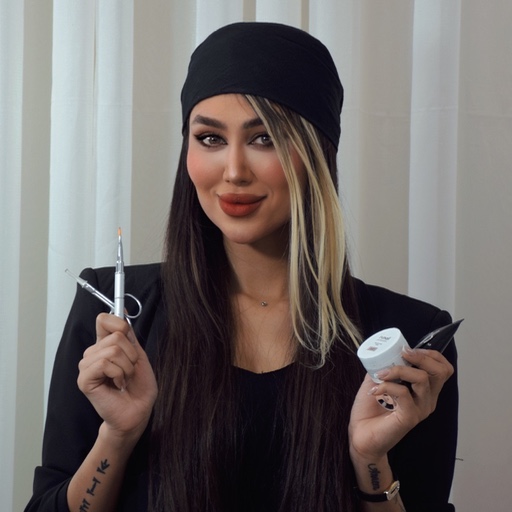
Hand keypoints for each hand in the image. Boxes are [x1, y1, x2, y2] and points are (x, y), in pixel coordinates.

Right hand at [77, 313, 157, 442]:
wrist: (138, 412)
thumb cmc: (139, 387)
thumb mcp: (138, 355)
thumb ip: (128, 334)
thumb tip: (122, 309)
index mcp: (104, 345)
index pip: (104, 319)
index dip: (120, 324)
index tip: (129, 340)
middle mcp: (93, 353)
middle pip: (116, 335)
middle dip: (131, 354)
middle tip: (129, 370)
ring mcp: (86, 366)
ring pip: (112, 350)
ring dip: (126, 366)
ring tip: (123, 379)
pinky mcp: (84, 379)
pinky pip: (104, 363)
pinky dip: (118, 374)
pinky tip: (117, 385)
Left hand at [348, 347, 453, 461]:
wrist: (360, 436)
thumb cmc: (369, 410)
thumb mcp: (377, 380)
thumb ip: (384, 366)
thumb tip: (382, 351)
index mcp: (423, 390)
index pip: (442, 368)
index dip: (430, 354)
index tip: (407, 349)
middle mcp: (427, 399)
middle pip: (440, 371)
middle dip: (421, 357)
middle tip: (401, 354)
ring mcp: (420, 409)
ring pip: (422, 379)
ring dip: (399, 370)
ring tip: (381, 374)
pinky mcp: (410, 417)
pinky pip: (404, 394)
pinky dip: (387, 386)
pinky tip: (374, 390)